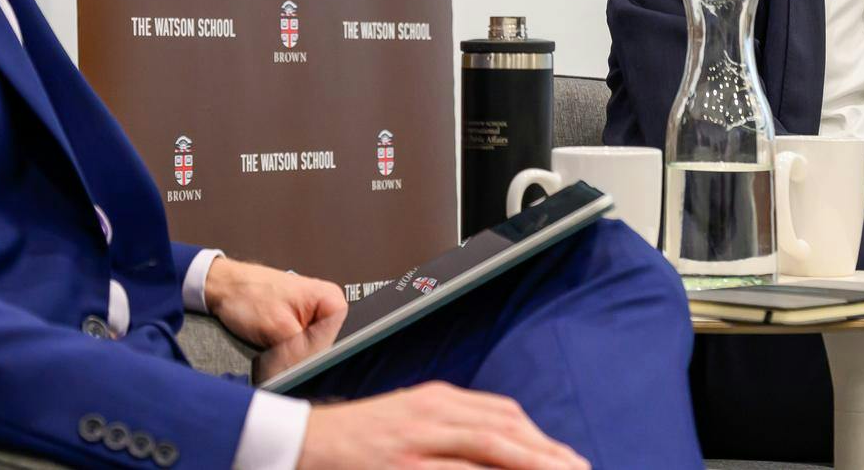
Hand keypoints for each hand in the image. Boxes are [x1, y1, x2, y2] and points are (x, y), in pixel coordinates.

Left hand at [202, 255, 344, 349]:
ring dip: (294, 355)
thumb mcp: (278, 328)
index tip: (300, 358)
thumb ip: (302, 352)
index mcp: (331, 299)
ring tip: (275, 343)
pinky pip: (300, 348)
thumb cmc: (248, 294)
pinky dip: (286, 352)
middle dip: (305, 356)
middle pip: (327, 348)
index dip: (320, 354)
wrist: (225, 288)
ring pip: (312, 351)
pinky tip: (273, 345)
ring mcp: (312, 316)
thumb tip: (314, 373)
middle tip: (283, 350)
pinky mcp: (299, 325)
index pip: (342, 340)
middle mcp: (326, 306)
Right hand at [298, 382, 588, 469]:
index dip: (538, 437)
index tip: (564, 457)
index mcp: (434, 400)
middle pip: (503, 429)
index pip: (501, 414)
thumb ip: (446, 428)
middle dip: (546, 452)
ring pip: (488, 446)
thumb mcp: (406, 421)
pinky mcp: (402, 463)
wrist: (299, 441)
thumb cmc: (353, 438)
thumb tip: (489, 441)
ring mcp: (417, 440)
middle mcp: (431, 413)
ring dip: (530, 462)